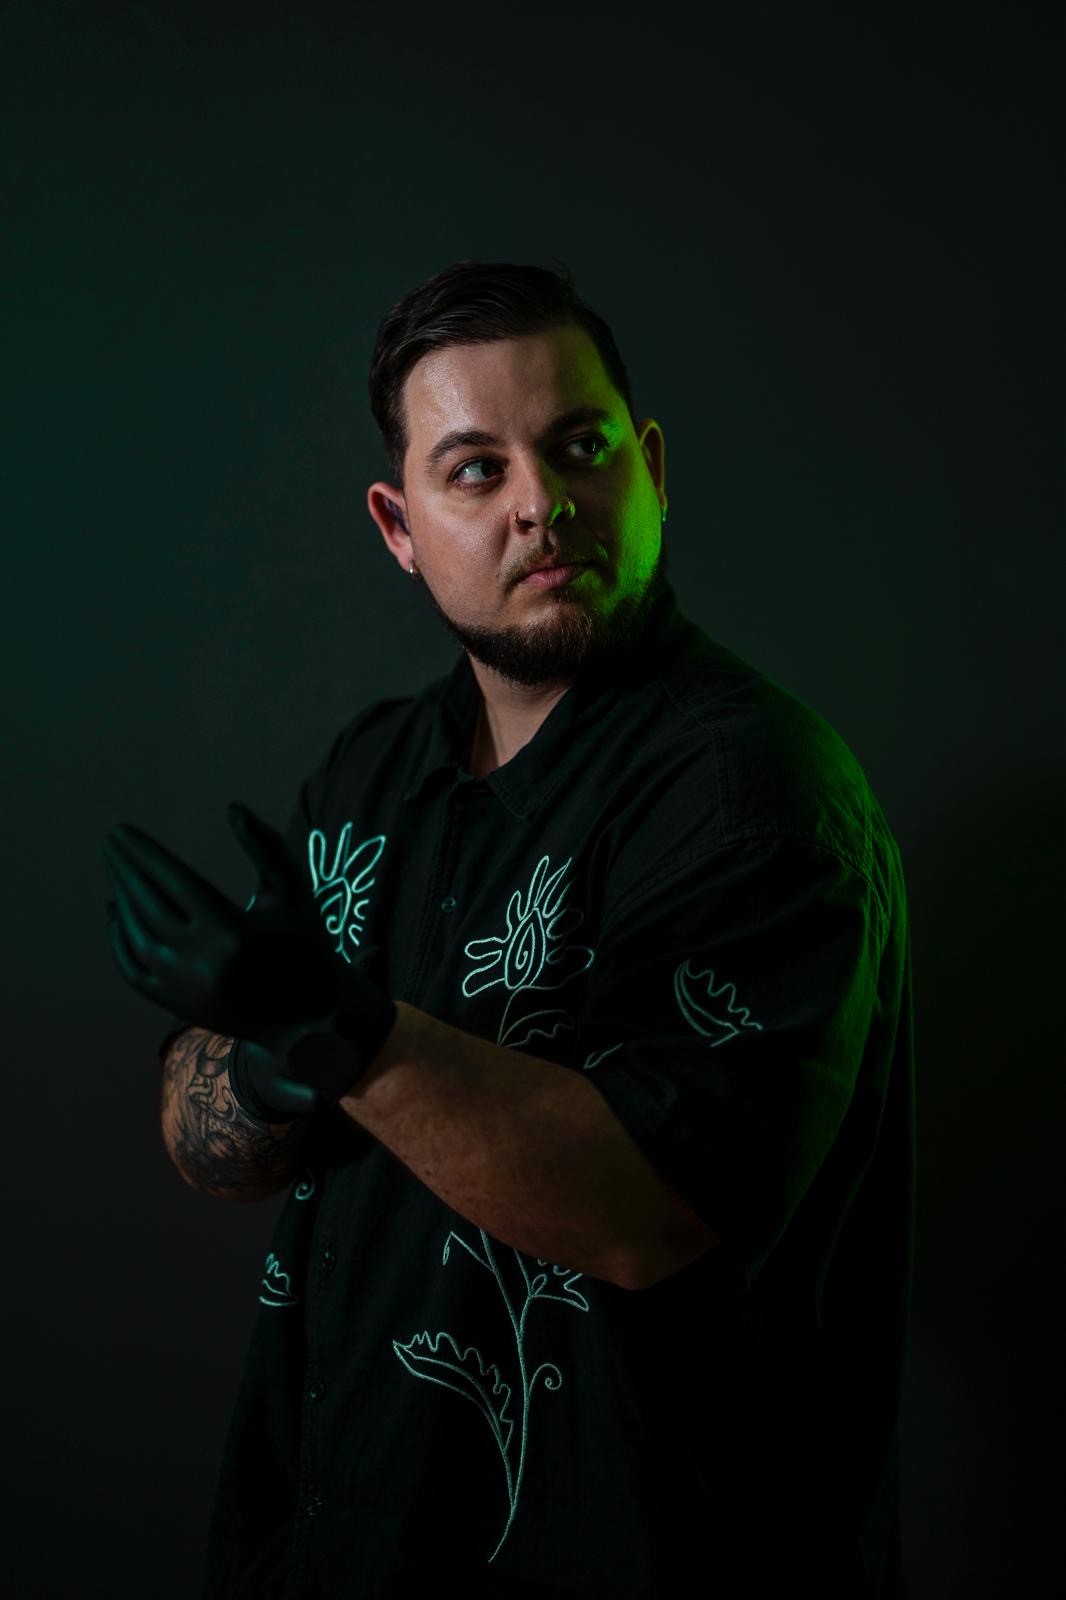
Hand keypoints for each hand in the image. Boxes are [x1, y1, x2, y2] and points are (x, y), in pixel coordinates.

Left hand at [103, 801, 346, 1045]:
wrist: (307, 1015)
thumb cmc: (304, 941)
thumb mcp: (294, 891)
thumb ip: (266, 846)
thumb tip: (232, 808)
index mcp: (232, 930)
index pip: (174, 880)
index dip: (144, 853)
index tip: (121, 831)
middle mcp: (203, 961)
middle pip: (148, 905)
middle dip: (125, 869)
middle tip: (111, 842)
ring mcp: (185, 987)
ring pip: (137, 936)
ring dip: (121, 898)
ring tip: (116, 870)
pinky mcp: (177, 1005)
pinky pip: (133, 970)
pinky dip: (119, 941)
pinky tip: (116, 913)